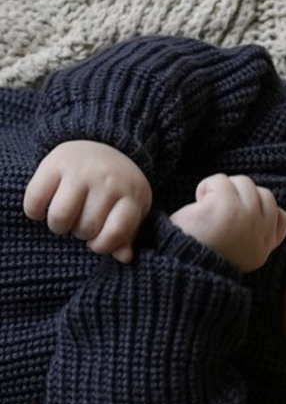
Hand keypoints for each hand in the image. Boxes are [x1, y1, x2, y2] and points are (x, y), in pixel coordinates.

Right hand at [24, 140, 152, 262]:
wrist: (105, 145)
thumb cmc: (120, 187)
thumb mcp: (133, 209)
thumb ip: (127, 234)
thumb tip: (124, 258)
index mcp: (132, 195)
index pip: (117, 231)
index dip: (103, 245)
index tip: (96, 243)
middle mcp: (108, 181)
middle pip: (86, 227)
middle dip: (81, 233)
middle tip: (80, 224)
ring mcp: (81, 171)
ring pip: (61, 216)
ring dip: (58, 226)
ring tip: (64, 220)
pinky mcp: (54, 163)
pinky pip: (36, 198)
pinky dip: (34, 212)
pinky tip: (41, 212)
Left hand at [170, 173, 285, 272]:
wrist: (181, 269)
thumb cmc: (201, 259)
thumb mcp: (239, 255)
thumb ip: (254, 237)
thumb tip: (262, 212)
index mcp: (263, 247)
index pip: (282, 218)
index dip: (262, 211)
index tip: (240, 218)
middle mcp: (261, 232)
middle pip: (265, 195)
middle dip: (241, 196)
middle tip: (219, 210)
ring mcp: (247, 219)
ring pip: (244, 183)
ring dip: (223, 189)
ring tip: (207, 205)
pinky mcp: (227, 207)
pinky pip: (220, 181)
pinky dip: (207, 186)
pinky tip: (199, 202)